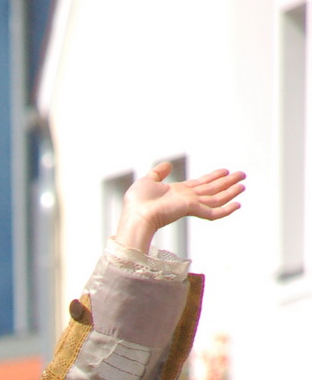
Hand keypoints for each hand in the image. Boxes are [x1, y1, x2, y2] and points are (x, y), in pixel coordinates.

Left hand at [113, 162, 244, 254]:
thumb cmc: (137, 203)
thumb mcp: (148, 180)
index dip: (213, 177)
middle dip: (227, 182)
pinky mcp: (191, 209)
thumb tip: (167, 165)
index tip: (224, 171)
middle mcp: (186, 198)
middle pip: (211, 189)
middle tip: (241, 175)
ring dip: (230, 191)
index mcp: (177, 192)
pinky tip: (237, 204)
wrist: (136, 215)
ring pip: (215, 198)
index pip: (200, 184)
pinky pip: (213, 212)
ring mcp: (190, 204)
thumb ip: (159, 173)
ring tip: (243, 185)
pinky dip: (226, 209)